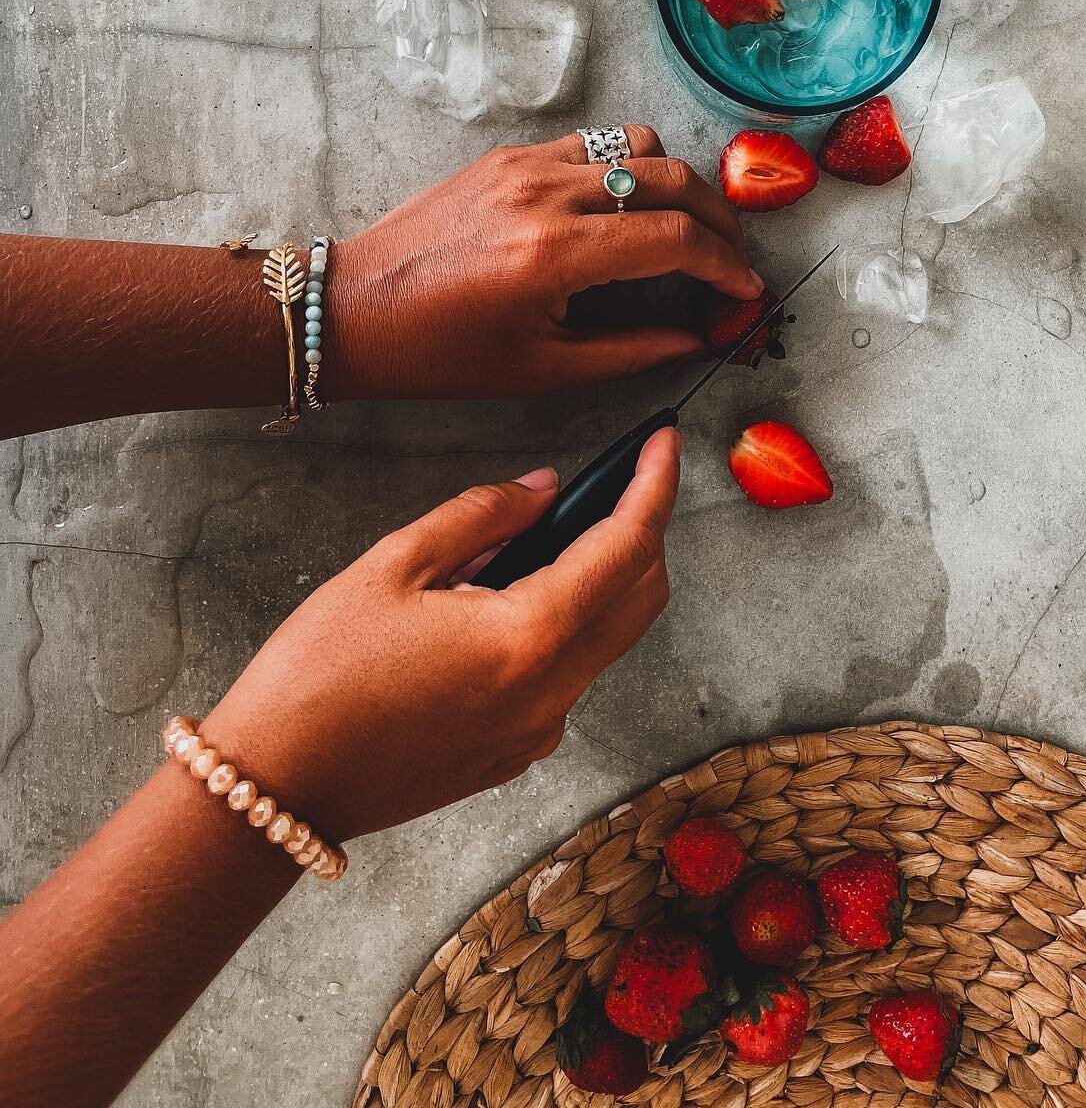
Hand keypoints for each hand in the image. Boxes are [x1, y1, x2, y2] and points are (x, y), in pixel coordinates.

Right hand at [200, 429, 679, 840]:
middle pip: (641, 597)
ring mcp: (537, 730)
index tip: (664, 442)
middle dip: (644, 529)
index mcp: (530, 637)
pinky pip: (567, 675)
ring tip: (544, 535)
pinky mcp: (515, 753)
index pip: (629, 546)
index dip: (655, 485)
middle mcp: (551, 692)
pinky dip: (564, 625)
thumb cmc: (318, 675)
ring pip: (609, 638)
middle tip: (617, 480)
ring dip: (603, 578)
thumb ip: (483, 515)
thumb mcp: (393, 566)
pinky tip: (507, 599)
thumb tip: (545, 490)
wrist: (276, 787)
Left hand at [327, 125, 760, 400]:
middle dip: (719, 220)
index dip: (726, 266)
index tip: (745, 291)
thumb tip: (694, 339)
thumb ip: (630, 352)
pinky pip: (592, 144)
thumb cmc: (436, 352)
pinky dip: (627, 168)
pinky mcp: (507, 155)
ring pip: (637, 144)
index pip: (675, 239)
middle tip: (731, 259)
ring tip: (686, 228)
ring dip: (677, 182)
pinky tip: (627, 211)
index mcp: (554, 255)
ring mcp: (525, 165)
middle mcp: (545, 195)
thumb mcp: (540, 369)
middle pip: (672, 179)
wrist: (352, 310)